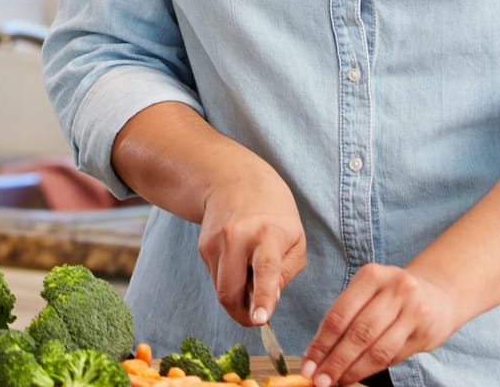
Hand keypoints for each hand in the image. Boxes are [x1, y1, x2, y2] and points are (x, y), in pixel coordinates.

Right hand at [196, 167, 304, 326]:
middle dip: (243, 314)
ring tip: (250, 276)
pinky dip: (229, 280)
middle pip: (231, 291)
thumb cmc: (273, 212)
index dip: (263, 297)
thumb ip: (287, 273)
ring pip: (221, 290)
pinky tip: (238, 260)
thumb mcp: (296, 238)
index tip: (259, 319)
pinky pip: (216, 278)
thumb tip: (268, 302)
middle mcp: (237, 237)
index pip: (266, 269)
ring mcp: (216, 242)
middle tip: (257, 317)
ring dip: (237, 296)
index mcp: (268, 233)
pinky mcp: (203, 246)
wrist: (233, 179)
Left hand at [301, 263, 462, 386]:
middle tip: (318, 379)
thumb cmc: (391, 296)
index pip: (340, 314)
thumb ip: (345, 317)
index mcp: (372, 275)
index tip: (308, 364)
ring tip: (335, 382)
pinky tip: (356, 375)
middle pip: (358, 333)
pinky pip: (392, 357)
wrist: (438, 295)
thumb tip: (316, 354)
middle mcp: (395, 289)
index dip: (322, 343)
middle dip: (335, 360)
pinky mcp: (425, 332)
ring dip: (352, 370)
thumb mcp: (369, 293)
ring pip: (377, 349)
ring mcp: (413, 310)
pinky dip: (370, 370)